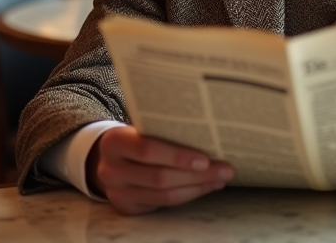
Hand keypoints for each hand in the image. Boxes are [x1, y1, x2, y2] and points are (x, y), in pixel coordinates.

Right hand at [87, 126, 233, 214]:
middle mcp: (110, 169)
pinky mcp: (127, 207)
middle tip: (226, 170)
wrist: (110, 158)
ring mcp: (117, 192)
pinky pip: (163, 205)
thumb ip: (163, 129)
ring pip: (164, 195)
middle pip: (160, 177)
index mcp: (114, 141)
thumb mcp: (140, 127)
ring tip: (220, 179)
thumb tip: (208, 132)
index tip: (206, 159)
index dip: (178, 156)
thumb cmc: (136, 137)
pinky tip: (205, 187)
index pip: (148, 150)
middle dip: (197, 175)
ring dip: (197, 188)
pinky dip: (188, 196)